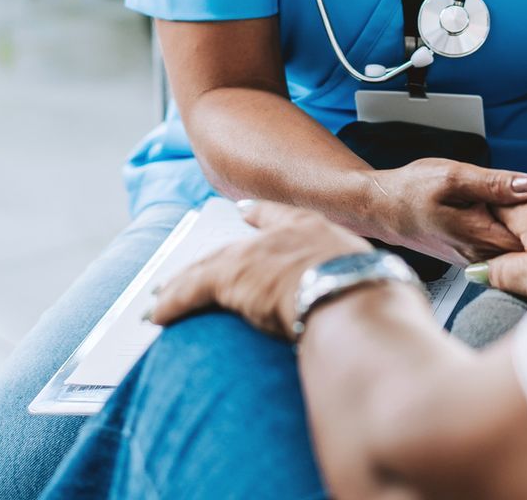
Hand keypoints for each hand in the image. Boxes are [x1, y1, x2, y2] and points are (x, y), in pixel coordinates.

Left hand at [151, 200, 370, 339]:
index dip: (259, 214)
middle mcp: (277, 236)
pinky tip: (156, 317)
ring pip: (204, 271)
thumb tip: (370, 306)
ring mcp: (253, 255)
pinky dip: (170, 304)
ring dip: (179, 288)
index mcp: (312, 230)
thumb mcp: (367, 277)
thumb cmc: (370, 296)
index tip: (244, 211)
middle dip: (207, 262)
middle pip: (232, 248)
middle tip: (187, 270)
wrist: (352, 296)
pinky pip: (189, 292)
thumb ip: (354, 282)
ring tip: (159, 302)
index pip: (278, 215)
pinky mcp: (230, 277)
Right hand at [367, 158, 526, 264]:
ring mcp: (480, 258)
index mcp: (482, 237)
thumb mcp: (453, 176)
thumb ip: (494, 183)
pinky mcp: (476, 254)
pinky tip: (519, 209)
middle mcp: (484, 255)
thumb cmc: (412, 190)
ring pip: (520, 245)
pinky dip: (518, 228)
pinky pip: (506, 244)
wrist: (383, 209)